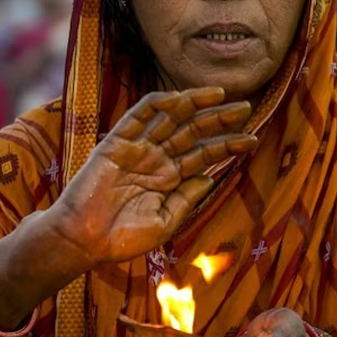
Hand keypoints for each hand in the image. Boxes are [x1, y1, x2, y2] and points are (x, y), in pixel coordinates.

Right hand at [47, 88, 256, 264]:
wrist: (84, 241)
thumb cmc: (122, 239)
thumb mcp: (164, 222)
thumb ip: (186, 199)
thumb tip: (210, 176)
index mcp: (169, 181)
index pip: (203, 157)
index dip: (227, 146)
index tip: (252, 139)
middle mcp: (156, 161)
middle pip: (192, 134)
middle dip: (218, 120)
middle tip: (245, 107)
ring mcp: (137, 150)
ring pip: (170, 120)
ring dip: (194, 105)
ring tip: (221, 94)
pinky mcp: (116, 143)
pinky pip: (138, 117)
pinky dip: (157, 105)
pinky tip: (179, 98)